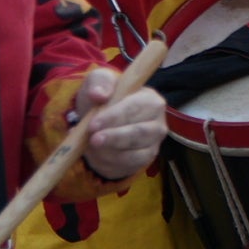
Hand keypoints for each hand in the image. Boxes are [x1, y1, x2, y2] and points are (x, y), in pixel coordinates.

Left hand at [73, 67, 167, 181]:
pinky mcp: (144, 162)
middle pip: (139, 133)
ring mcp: (153, 145)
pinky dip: (109, 162)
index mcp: (151, 100)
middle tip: (93, 140)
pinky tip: (96, 154)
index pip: (136, 108)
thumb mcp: (99, 82)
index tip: (93, 124)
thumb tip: (99, 94)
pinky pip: (127, 167)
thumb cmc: (104, 99)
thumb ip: (100, 82)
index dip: (115, 117)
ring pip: (134, 154)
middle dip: (113, 137)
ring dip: (109, 152)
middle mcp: (158, 124)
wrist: (100, 122)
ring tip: (90, 146)